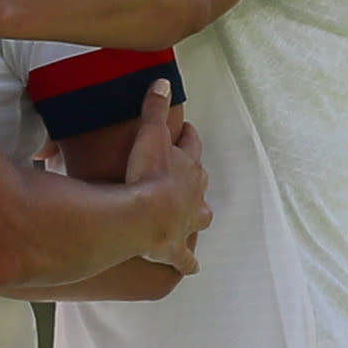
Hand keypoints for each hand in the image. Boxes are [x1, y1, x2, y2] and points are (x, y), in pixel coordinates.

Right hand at [115, 99, 209, 272]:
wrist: (147, 215)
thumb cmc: (148, 175)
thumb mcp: (150, 135)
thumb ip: (154, 108)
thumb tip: (163, 81)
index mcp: (188, 167)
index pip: (191, 146)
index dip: (187, 138)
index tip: (185, 130)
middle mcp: (194, 195)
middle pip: (200, 184)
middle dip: (195, 180)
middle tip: (187, 176)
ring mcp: (187, 222)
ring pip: (199, 219)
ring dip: (196, 219)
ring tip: (193, 220)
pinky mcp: (176, 249)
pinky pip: (186, 259)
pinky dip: (189, 262)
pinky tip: (191, 267)